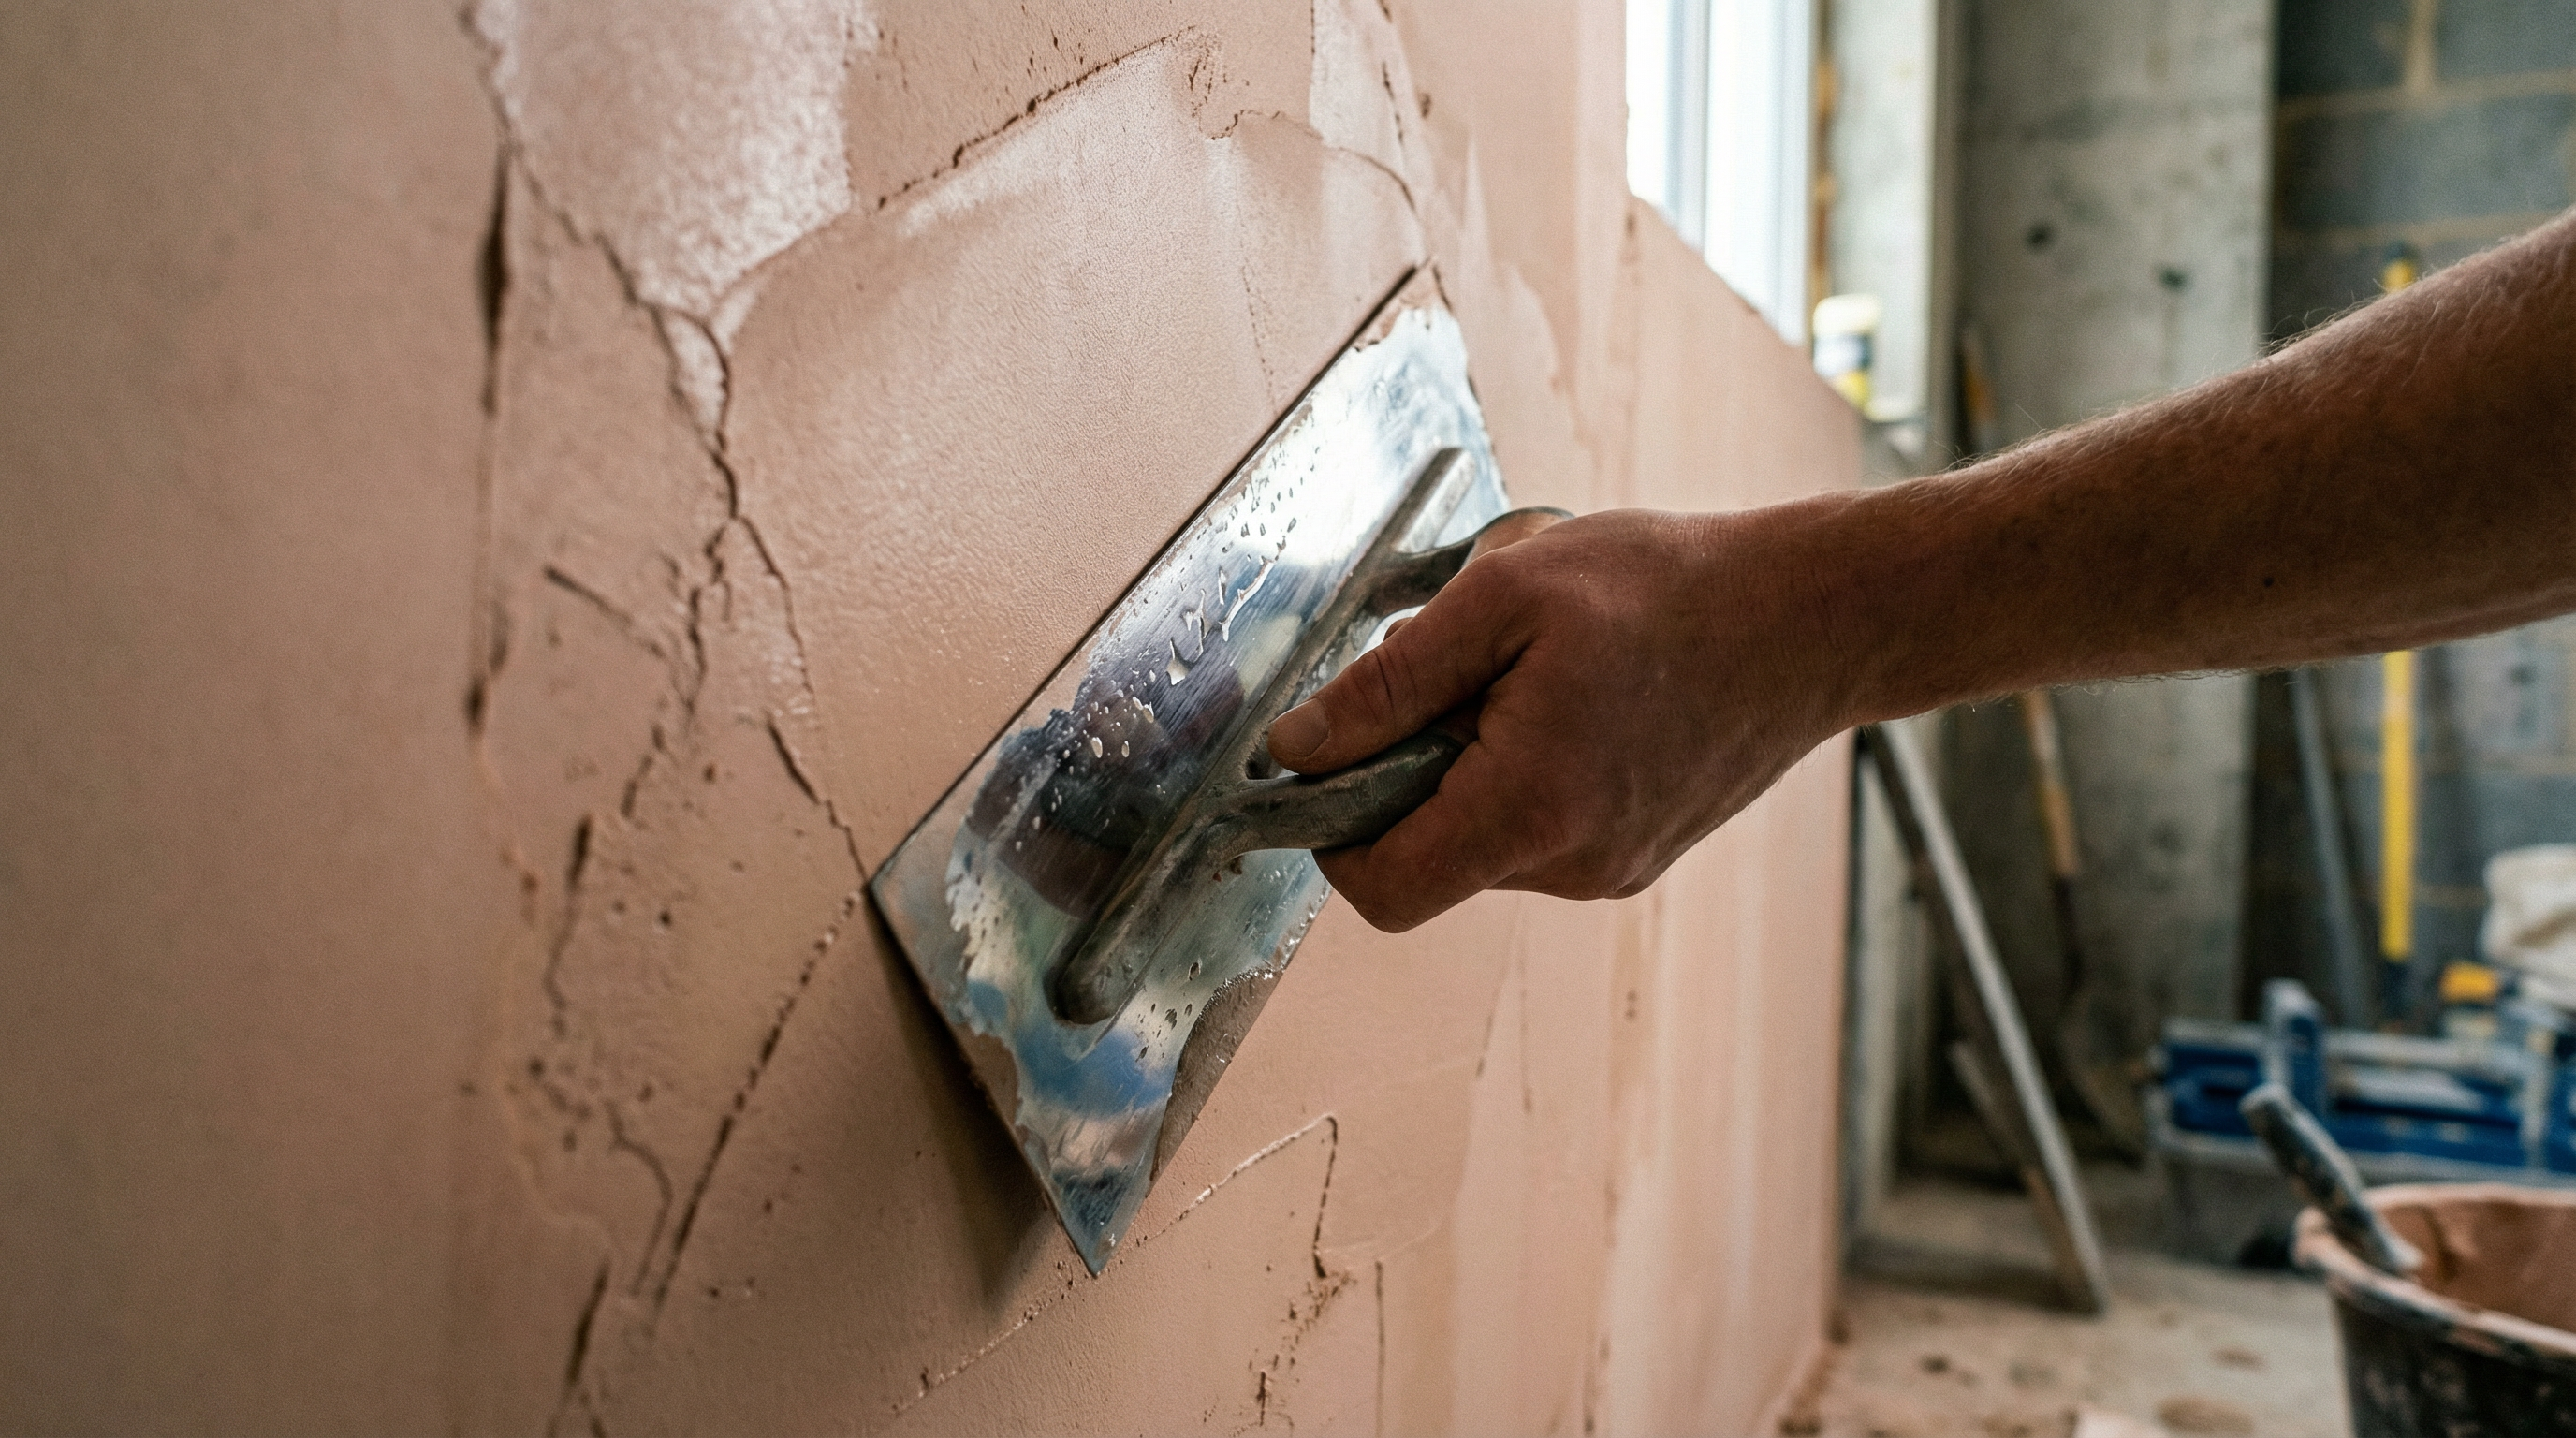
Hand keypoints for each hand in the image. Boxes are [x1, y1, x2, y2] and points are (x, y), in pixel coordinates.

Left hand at [1265, 502, 1865, 930]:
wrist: (1815, 616)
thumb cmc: (1670, 587)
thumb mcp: (1504, 596)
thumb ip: (1389, 682)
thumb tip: (1295, 746)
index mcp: (1530, 808)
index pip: (1383, 890)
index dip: (1329, 833)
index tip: (1329, 754)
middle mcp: (1571, 866)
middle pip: (1428, 859)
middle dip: (1411, 773)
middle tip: (1465, 674)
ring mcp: (1610, 870)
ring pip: (1482, 842)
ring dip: (1471, 765)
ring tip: (1535, 674)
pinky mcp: (1635, 855)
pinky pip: (1537, 831)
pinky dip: (1523, 772)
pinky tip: (1576, 696)